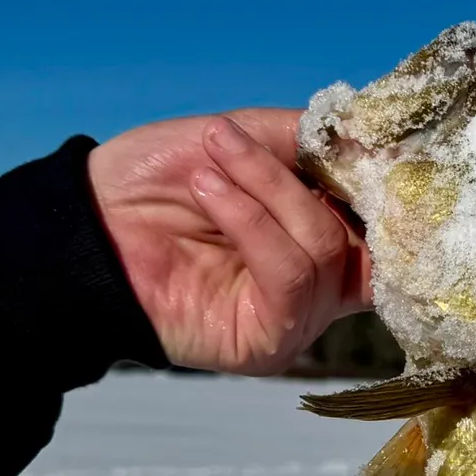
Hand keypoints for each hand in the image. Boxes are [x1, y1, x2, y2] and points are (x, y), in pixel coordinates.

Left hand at [88, 109, 371, 374]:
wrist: (85, 224)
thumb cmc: (161, 180)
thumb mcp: (245, 136)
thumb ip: (314, 140)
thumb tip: (380, 136)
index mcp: (332, 235)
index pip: (390, 222)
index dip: (388, 180)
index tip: (371, 135)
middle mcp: (328, 282)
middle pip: (367, 233)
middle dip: (314, 176)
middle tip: (248, 138)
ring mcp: (303, 314)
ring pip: (324, 247)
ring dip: (265, 190)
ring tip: (211, 163)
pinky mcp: (271, 340)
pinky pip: (289, 276)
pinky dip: (252, 223)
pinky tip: (210, 192)